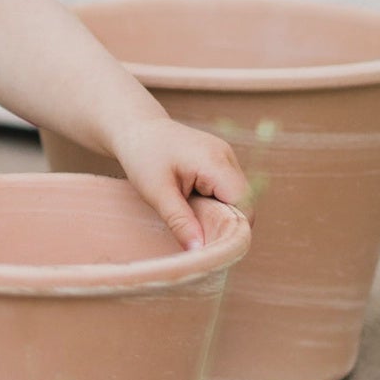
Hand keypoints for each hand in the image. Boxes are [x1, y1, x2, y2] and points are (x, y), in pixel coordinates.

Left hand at [108, 116, 251, 250]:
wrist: (136, 128)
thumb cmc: (142, 156)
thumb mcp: (156, 193)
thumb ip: (180, 222)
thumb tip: (199, 251)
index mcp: (215, 161)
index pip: (243, 204)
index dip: (232, 228)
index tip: (210, 244)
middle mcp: (227, 156)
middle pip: (243, 202)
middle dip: (224, 221)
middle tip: (197, 232)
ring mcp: (226, 156)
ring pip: (236, 197)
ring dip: (219, 211)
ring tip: (190, 211)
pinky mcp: (221, 160)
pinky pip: (227, 188)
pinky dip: (214, 201)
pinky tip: (192, 201)